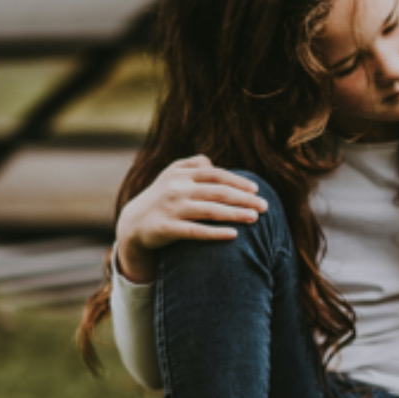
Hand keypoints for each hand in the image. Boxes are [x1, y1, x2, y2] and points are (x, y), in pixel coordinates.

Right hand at [114, 156, 268, 282]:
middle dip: (244, 199)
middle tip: (265, 207)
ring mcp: (171, 208)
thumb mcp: (171, 176)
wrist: (134, 223)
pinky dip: (216, 233)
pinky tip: (234, 235)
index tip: (256, 189)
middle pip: (217, 192)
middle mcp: (176, 188)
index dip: (238, 181)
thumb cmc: (161, 197)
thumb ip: (192, 165)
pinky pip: (196, 231)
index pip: (216, 174)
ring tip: (255, 218)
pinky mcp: (167, 228)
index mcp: (180, 173)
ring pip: (210, 211)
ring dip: (235, 214)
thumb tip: (212, 162)